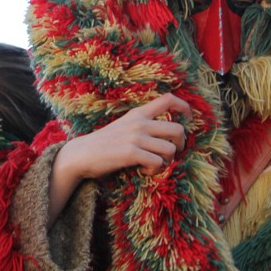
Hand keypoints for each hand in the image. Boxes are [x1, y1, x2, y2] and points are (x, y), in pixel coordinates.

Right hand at [47, 93, 190, 222]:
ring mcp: (135, 137)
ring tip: (154, 166)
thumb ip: (143, 125)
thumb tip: (168, 135)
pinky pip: (158, 162)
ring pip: (170, 149)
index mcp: (138, 113)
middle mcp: (139, 122)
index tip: (189, 119)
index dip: (185, 108)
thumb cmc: (104, 144)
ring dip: (167, 162)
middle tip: (171, 154)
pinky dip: (155, 171)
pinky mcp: (130, 153)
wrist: (81, 154)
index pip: (169, 99)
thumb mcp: (124, 126)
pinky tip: (144, 171)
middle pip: (178, 129)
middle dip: (181, 145)